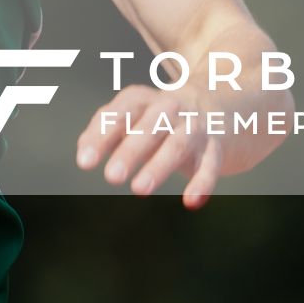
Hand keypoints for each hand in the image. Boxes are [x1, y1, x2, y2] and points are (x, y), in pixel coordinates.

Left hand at [74, 83, 223, 208]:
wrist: (220, 107)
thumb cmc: (160, 117)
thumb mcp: (132, 115)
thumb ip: (104, 130)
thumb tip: (83, 153)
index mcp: (143, 99)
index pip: (120, 114)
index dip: (101, 136)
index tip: (84, 162)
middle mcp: (170, 108)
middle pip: (150, 127)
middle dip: (131, 151)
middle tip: (111, 177)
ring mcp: (195, 126)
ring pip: (178, 145)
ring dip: (159, 166)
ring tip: (138, 189)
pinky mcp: (216, 146)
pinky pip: (211, 164)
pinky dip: (203, 183)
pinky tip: (191, 202)